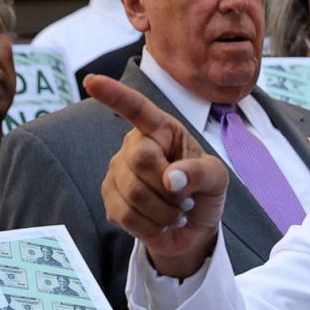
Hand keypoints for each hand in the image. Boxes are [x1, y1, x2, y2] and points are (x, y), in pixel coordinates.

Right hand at [85, 74, 228, 277]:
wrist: (194, 228)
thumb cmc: (204, 192)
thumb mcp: (216, 178)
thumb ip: (200, 172)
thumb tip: (170, 179)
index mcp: (162, 130)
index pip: (137, 109)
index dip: (115, 95)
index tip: (92, 81)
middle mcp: (134, 145)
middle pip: (141, 160)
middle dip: (170, 187)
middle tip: (186, 199)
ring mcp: (117, 172)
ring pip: (133, 193)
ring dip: (165, 212)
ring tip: (177, 212)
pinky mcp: (110, 199)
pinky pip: (126, 215)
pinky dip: (153, 226)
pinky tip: (161, 223)